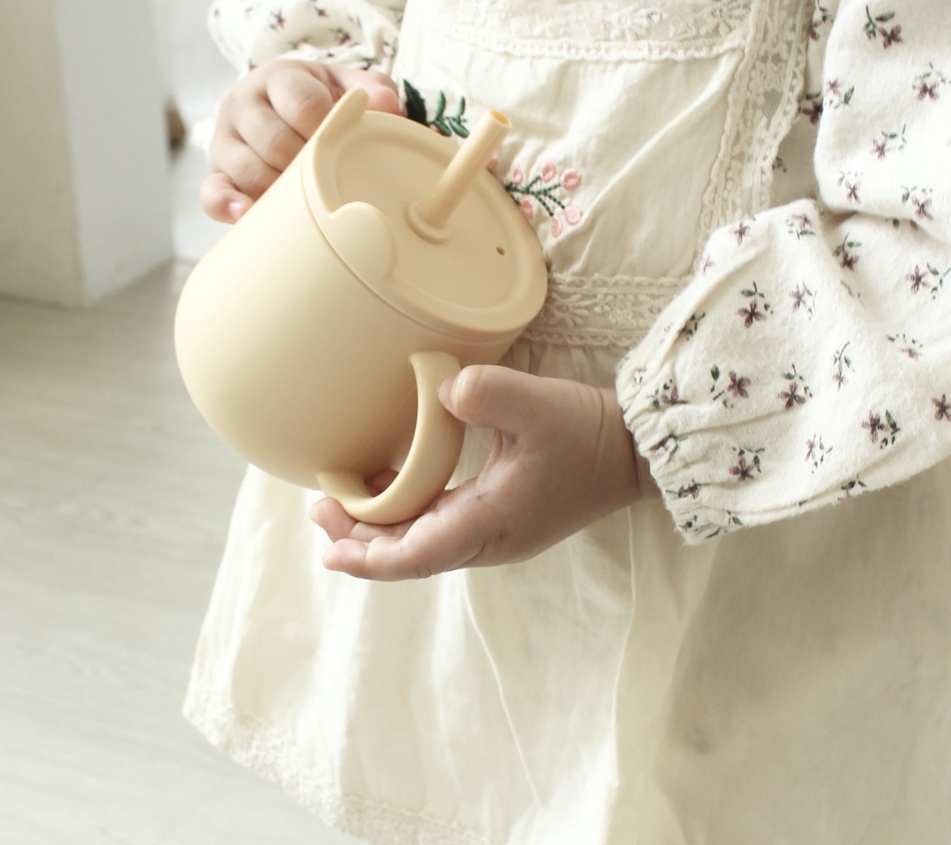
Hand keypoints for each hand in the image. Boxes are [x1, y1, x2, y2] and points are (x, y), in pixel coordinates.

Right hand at [201, 59, 400, 221]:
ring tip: (306, 197)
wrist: (278, 107)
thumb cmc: (319, 100)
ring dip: (279, 189)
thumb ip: (370, 87)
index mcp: (278, 78)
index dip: (327, 129)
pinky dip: (228, 205)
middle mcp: (243, 103)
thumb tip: (387, 105)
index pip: (302, 103)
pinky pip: (211, 192)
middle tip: (329, 175)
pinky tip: (247, 212)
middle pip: (273, 140)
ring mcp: (225, 140)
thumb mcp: (345, 84)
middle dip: (306, 164)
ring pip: (246, 169)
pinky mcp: (216, 172)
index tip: (343, 146)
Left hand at [310, 366, 655, 579]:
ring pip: (423, 541)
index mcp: (490, 524)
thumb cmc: (586, 432)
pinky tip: (390, 486)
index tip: (329, 550)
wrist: (629, 451)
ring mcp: (495, 531)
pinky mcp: (501, 516)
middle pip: (411, 553)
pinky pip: (441, 524)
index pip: (416, 556)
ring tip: (343, 499)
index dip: (369, 558)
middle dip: (362, 539)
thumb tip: (446, 392)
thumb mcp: (538, 406)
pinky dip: (408, 513)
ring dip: (382, 528)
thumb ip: (489, 395)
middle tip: (321, 508)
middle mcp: (488, 539)